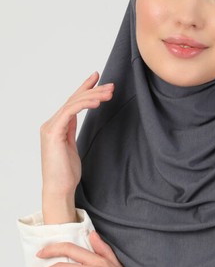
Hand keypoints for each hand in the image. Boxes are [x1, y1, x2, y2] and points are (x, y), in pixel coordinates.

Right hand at [40, 72, 113, 220]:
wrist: (59, 188)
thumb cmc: (66, 172)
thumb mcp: (72, 147)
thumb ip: (72, 131)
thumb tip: (78, 118)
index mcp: (56, 126)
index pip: (72, 102)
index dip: (84, 88)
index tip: (97, 78)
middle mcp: (51, 124)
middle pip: (73, 100)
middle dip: (93, 90)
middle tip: (111, 86)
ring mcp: (50, 127)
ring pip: (72, 103)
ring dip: (93, 96)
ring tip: (109, 92)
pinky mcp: (53, 133)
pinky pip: (70, 112)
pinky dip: (84, 104)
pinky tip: (97, 102)